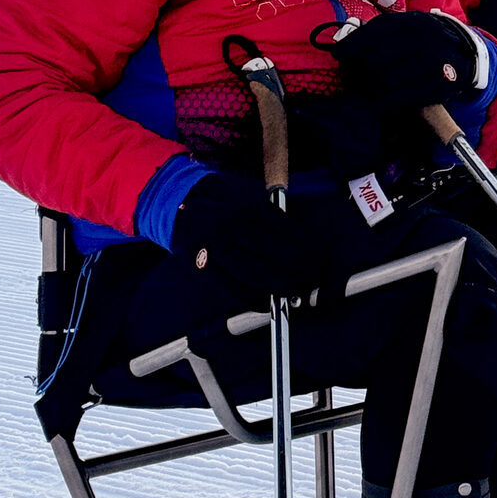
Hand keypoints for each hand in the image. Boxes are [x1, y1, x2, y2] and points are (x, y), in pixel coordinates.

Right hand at [170, 173, 322, 299]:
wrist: (175, 204)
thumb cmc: (221, 201)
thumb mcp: (248, 196)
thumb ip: (274, 216)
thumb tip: (306, 243)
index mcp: (247, 206)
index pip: (287, 230)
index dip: (308, 248)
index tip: (321, 258)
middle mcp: (230, 225)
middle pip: (273, 253)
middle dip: (300, 270)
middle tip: (314, 277)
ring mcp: (213, 247)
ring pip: (253, 273)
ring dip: (280, 287)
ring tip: (296, 291)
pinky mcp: (200, 267)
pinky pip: (230, 289)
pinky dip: (253, 299)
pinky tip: (268, 302)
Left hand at [331, 9, 491, 110]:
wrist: (464, 52)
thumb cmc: (423, 42)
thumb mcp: (405, 29)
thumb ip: (376, 34)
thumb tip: (340, 49)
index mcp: (412, 20)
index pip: (374, 32)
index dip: (352, 45)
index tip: (338, 55)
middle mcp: (425, 36)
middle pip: (377, 58)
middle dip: (361, 71)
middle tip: (354, 80)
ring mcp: (437, 59)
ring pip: (389, 79)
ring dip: (373, 89)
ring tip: (368, 92)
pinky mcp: (445, 82)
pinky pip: (406, 96)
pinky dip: (388, 102)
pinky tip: (380, 102)